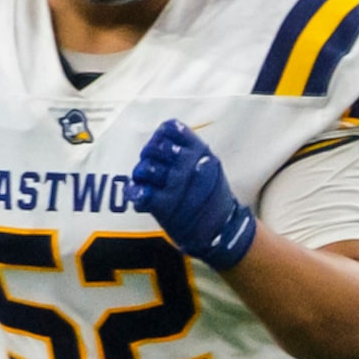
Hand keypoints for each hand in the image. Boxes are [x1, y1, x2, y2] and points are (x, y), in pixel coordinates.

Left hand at [128, 119, 258, 271]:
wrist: (223, 230)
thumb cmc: (213, 197)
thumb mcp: (211, 165)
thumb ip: (190, 151)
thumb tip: (161, 140)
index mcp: (200, 151)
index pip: (170, 128)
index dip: (159, 137)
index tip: (160, 148)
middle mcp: (188, 164)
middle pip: (153, 148)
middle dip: (147, 156)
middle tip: (150, 168)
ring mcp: (176, 184)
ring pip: (144, 168)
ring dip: (139, 175)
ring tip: (145, 183)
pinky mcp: (165, 205)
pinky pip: (139, 192)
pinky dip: (135, 194)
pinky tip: (138, 197)